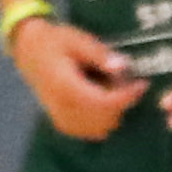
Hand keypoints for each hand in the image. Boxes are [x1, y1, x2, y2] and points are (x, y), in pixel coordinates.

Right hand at [11, 18, 145, 140]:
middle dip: (122, 102)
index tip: (142, 84)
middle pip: (105, 118)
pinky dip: (102, 121)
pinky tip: (102, 102)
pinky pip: (89, 131)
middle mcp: (62, 107)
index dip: (127, 97)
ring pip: (100, 128)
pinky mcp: (62, 122)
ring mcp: (61, 118)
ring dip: (114, 112)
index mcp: (65, 86)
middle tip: (126, 82)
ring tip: (111, 90)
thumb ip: (100, 55)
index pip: (104, 103)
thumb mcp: (78, 40)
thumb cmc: (55, 41)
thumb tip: (122, 66)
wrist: (29, 50)